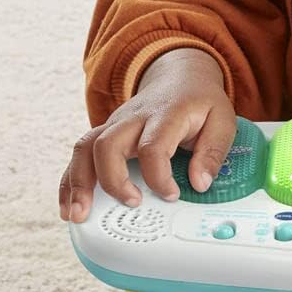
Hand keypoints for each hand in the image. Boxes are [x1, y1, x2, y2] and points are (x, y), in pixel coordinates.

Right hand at [59, 48, 235, 223]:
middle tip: (130, 204)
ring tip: (78, 215)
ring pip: (85, 147)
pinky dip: (69, 182)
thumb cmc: (199, 102)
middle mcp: (133, 117)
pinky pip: (79, 155)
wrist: (180, 76)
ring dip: (78, 183)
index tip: (171, 195)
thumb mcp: (222, 120)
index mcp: (165, 114)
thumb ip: (213, 152)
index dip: (158, 176)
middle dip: (112, 180)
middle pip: (108, 144)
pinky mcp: (104, 134)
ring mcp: (115, 124)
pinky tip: (69, 207)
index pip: (152, 146)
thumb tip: (200, 184)